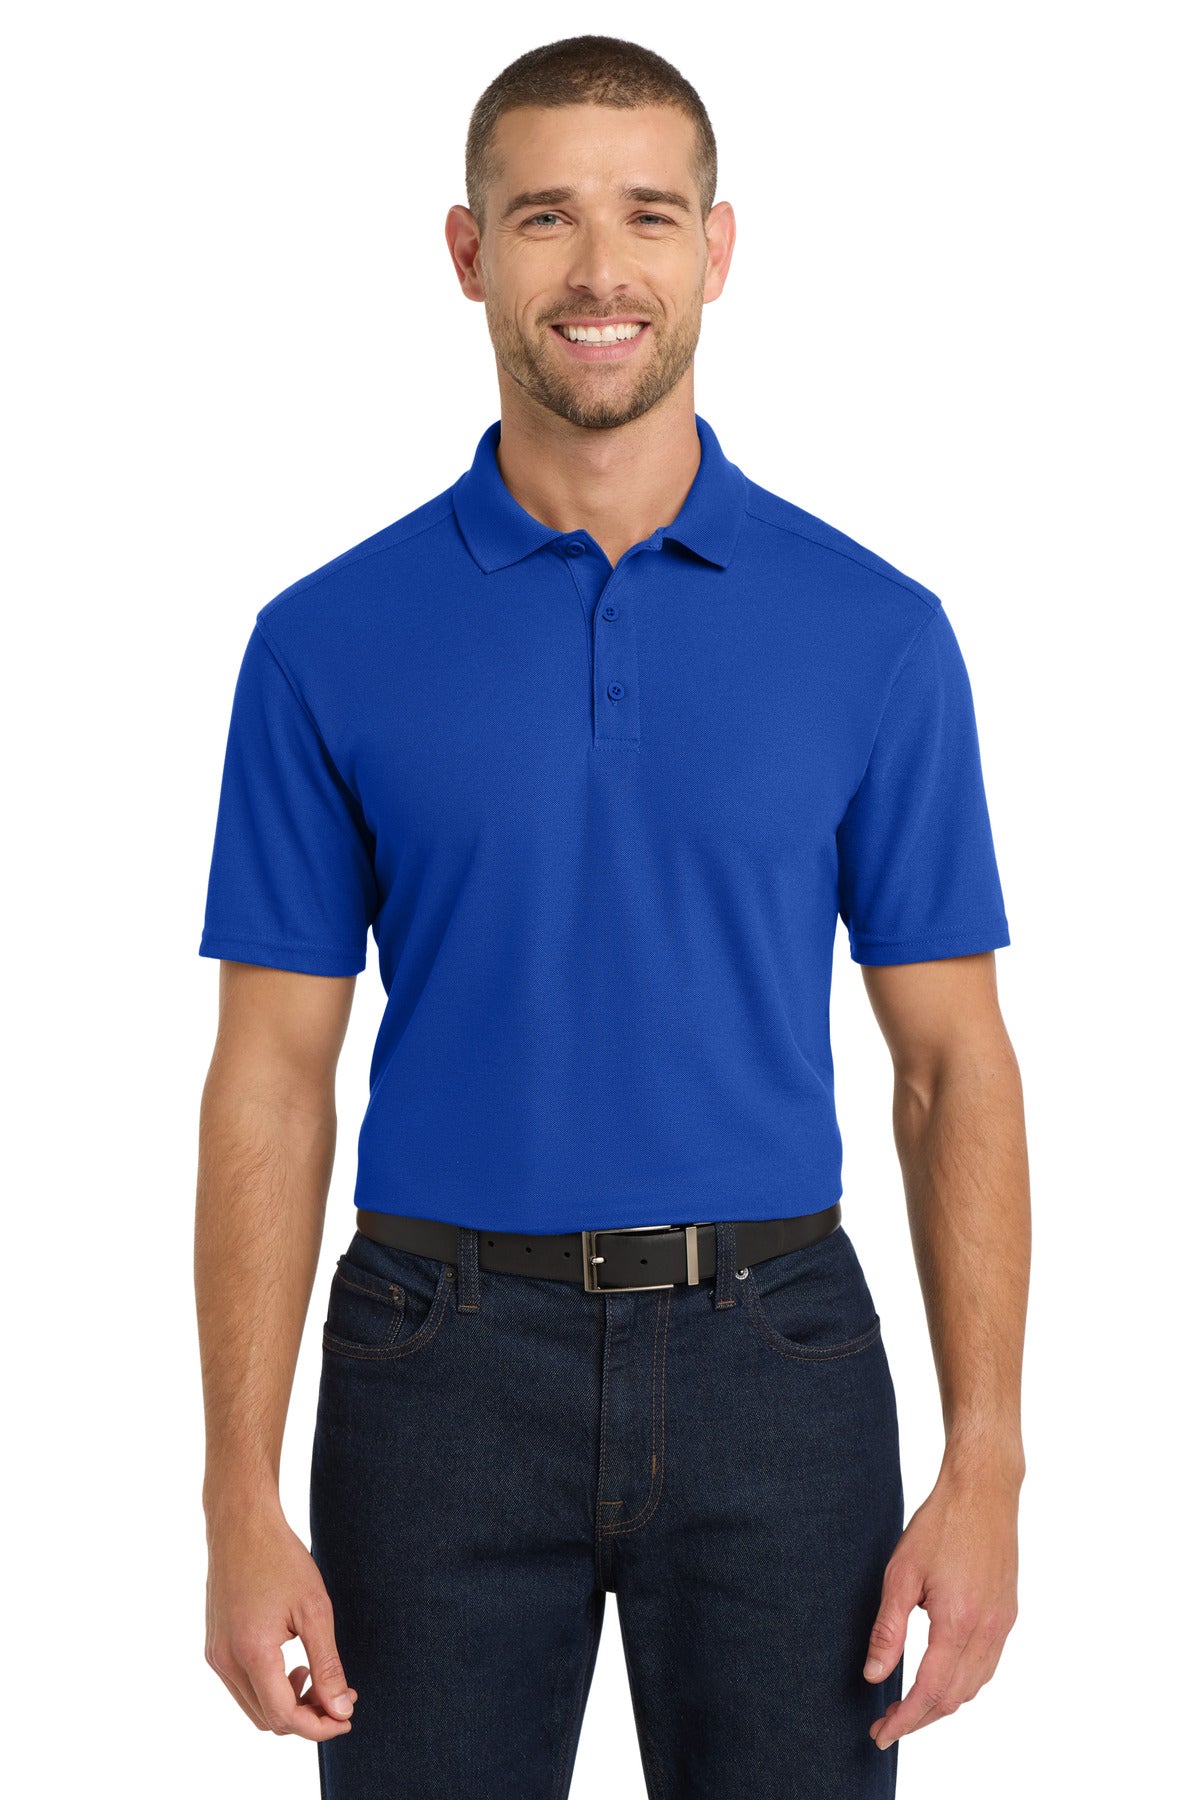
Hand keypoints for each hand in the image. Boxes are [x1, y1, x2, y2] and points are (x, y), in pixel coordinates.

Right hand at [205, 1501, 358, 1741]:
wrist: (241, 1523)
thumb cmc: (281, 1559)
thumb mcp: (315, 1609)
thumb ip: (328, 1665)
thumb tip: (340, 1710)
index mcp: (250, 1652)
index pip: (284, 1717)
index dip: (319, 1725)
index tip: (347, 1715)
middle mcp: (225, 1661)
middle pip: (268, 1720)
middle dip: (307, 1716)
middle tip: (339, 1695)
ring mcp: (215, 1655)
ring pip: (254, 1708)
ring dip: (288, 1704)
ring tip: (317, 1676)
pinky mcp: (213, 1647)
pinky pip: (242, 1688)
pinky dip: (270, 1689)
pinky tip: (293, 1665)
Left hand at [863, 1463, 1019, 1752]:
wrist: (984, 1492)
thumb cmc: (939, 1525)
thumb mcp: (901, 1573)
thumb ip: (888, 1629)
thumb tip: (874, 1676)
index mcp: (958, 1623)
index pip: (930, 1692)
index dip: (904, 1720)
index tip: (881, 1733)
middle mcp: (987, 1631)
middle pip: (954, 1698)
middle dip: (920, 1718)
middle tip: (888, 1723)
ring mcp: (1003, 1625)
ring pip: (974, 1686)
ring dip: (942, 1704)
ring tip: (909, 1706)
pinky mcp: (1007, 1614)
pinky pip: (987, 1666)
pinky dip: (963, 1683)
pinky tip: (942, 1677)